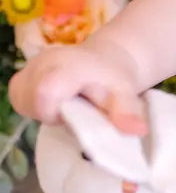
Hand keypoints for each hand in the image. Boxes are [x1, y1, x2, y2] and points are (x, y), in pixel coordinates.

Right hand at [9, 44, 146, 134]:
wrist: (105, 61)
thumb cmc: (114, 79)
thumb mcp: (126, 95)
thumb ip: (127, 112)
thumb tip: (137, 131)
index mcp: (68, 66)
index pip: (45, 94)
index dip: (56, 114)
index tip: (76, 115)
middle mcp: (42, 62)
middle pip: (31, 102)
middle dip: (54, 115)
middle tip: (77, 110)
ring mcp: (28, 67)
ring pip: (23, 102)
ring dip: (45, 111)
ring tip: (68, 105)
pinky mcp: (21, 76)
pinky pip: (19, 99)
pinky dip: (36, 107)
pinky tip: (56, 103)